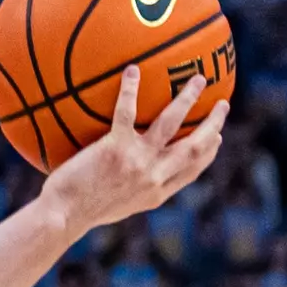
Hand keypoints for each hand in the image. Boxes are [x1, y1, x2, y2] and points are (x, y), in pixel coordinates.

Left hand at [40, 67, 227, 235]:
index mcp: (156, 192)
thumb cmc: (79, 211)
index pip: (192, 170)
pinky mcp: (115, 148)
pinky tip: (132, 70)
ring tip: (198, 79)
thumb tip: (129, 173)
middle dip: (213, 124)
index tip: (218, 137)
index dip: (209, 152)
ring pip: (172, 123)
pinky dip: (130, 89)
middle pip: (195, 146)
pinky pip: (126, 112)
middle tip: (223, 104)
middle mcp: (154, 176)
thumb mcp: (115, 206)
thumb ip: (130, 188)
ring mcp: (137, 161)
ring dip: (188, 99)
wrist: (63, 216)